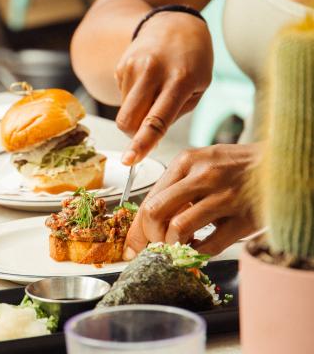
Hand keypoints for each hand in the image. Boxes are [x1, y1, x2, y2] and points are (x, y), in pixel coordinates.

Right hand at [116, 11, 213, 164]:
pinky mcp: (121, 65)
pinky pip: (122, 97)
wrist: (174, 24)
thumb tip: (148, 138)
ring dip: (136, 115)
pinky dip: (133, 99)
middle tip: (144, 135)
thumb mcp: (199, 86)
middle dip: (133, 136)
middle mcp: (154, 70)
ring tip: (154, 96)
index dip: (142, 143)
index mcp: (181, 79)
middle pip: (129, 119)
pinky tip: (146, 83)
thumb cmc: (193, 61)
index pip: (157, 120)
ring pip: (124, 111)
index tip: (129, 161)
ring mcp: (134, 66)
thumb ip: (175, 114)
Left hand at [124, 144, 259, 258]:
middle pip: (155, 213)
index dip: (137, 228)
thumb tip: (149, 220)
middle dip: (149, 238)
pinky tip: (200, 247)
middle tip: (154, 247)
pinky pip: (209, 245)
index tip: (132, 245)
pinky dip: (198, 253)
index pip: (149, 199)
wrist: (282, 164)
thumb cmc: (238, 167)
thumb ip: (177, 186)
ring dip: (172, 245)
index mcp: (187, 161)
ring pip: (178, 229)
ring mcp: (224, 197)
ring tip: (179, 246)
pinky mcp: (243, 219)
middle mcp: (203, 176)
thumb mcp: (203, 163)